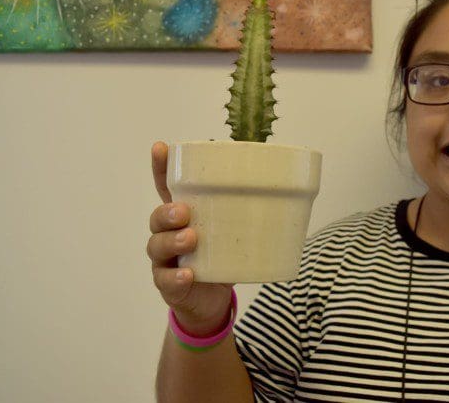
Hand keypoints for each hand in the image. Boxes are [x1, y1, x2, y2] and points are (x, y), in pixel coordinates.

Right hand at [147, 141, 233, 335]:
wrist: (213, 301)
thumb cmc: (223, 257)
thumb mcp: (235, 230)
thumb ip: (250, 211)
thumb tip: (290, 188)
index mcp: (184, 215)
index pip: (167, 188)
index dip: (161, 168)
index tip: (160, 147)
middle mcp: (169, 234)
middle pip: (157, 217)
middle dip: (168, 211)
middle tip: (185, 211)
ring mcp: (166, 260)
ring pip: (157, 246)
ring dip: (172, 240)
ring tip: (191, 238)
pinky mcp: (170, 285)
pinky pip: (166, 280)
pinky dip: (176, 277)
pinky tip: (188, 274)